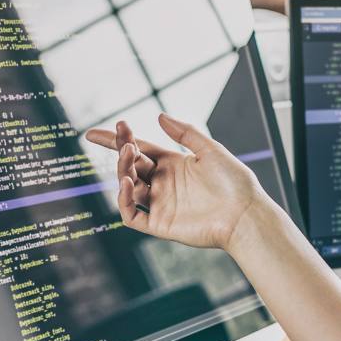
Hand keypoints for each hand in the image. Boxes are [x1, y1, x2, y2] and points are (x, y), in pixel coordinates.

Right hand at [83, 113, 265, 251]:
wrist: (245, 214)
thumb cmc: (234, 182)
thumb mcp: (211, 150)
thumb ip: (185, 133)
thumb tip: (159, 116)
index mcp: (174, 164)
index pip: (139, 149)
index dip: (117, 140)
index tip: (95, 133)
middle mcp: (164, 183)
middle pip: (132, 165)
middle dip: (122, 150)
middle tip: (123, 139)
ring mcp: (160, 204)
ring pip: (128, 187)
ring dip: (123, 170)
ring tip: (129, 153)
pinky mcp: (159, 224)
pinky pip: (132, 214)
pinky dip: (123, 200)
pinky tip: (126, 182)